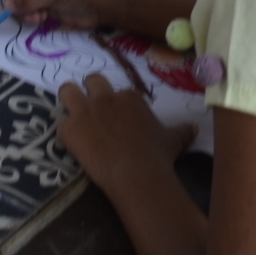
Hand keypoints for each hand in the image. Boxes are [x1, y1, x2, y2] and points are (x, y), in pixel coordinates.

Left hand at [55, 72, 191, 188]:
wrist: (137, 174)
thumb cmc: (158, 154)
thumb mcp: (174, 139)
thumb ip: (182, 130)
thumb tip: (194, 127)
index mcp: (130, 97)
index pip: (120, 91)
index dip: (118, 104)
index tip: (120, 117)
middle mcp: (105, 98)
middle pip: (92, 80)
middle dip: (91, 91)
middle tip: (95, 110)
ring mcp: (84, 112)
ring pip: (67, 91)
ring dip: (70, 100)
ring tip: (75, 116)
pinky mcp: (69, 130)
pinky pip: (60, 126)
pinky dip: (67, 135)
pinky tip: (73, 146)